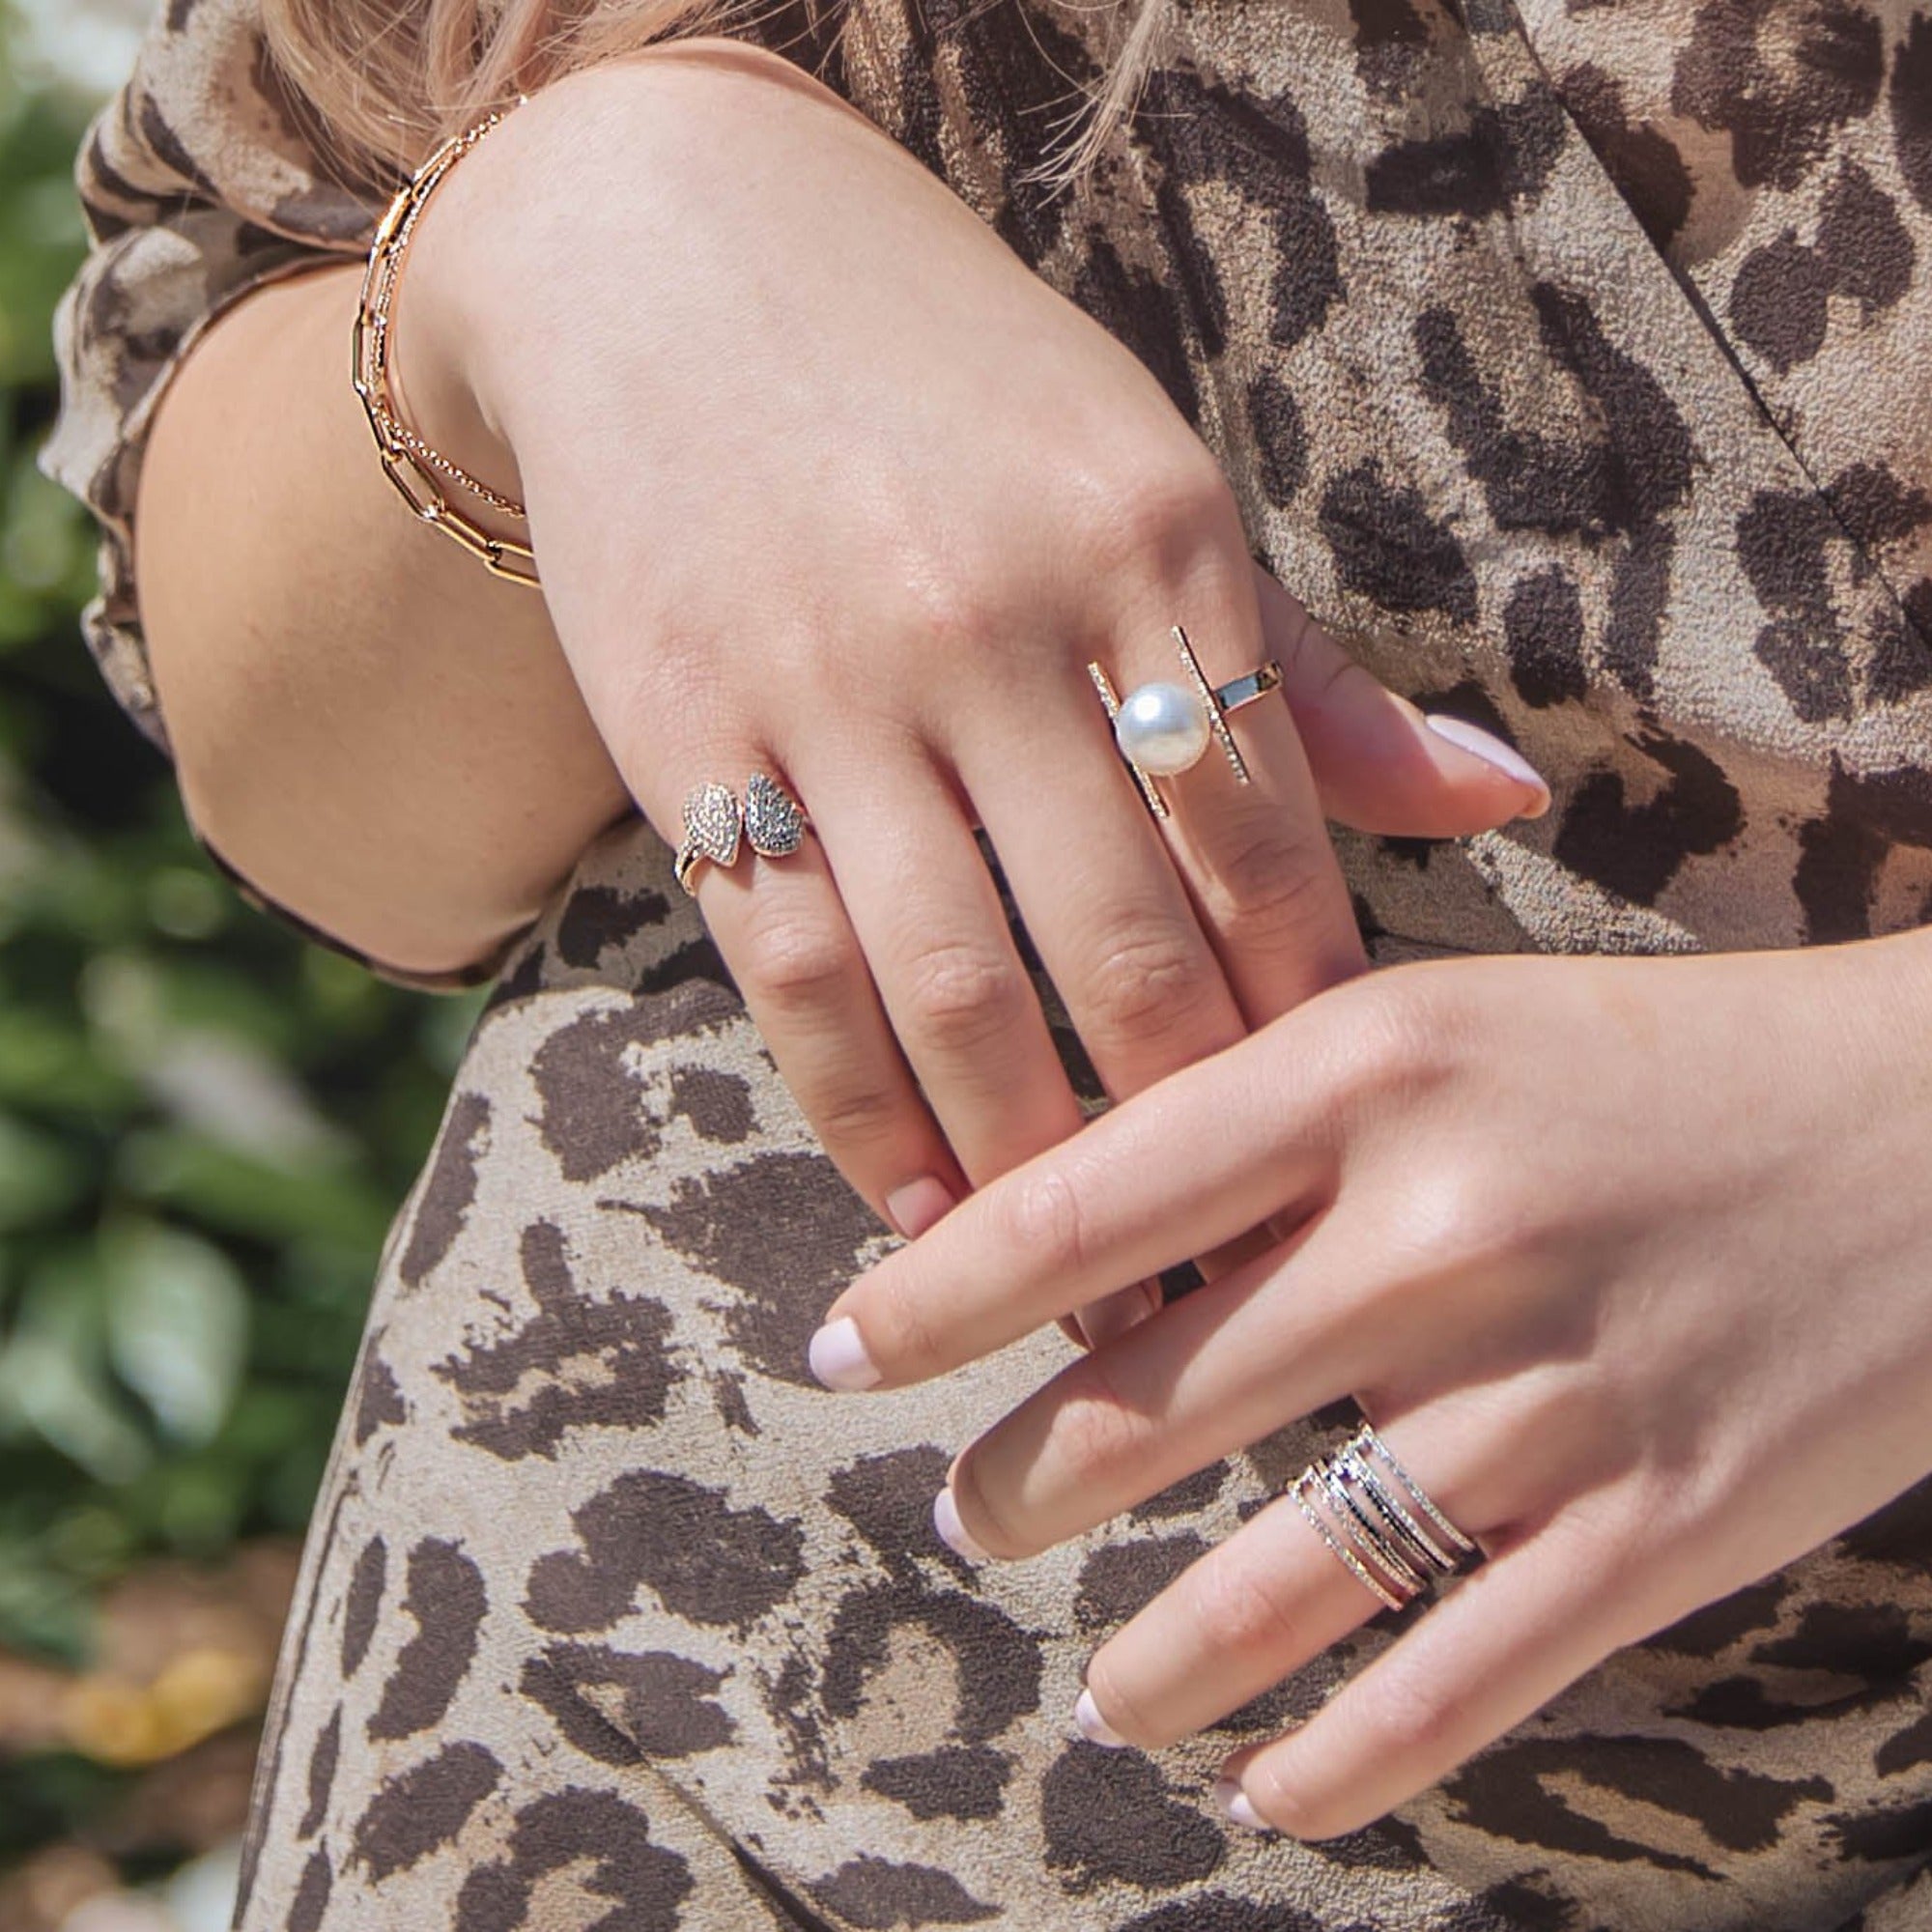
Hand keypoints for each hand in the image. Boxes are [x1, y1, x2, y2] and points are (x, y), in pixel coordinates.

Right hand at [400, 43, 1545, 1284]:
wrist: (666, 248)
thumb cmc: (950, 387)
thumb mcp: (1147, 476)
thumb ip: (1304, 671)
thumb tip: (1504, 801)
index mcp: (1154, 542)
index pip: (1266, 844)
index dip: (1305, 1023)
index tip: (1325, 1149)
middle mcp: (999, 618)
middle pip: (1124, 946)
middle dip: (1188, 1137)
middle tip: (1230, 1279)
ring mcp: (831, 681)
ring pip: (955, 988)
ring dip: (1031, 1171)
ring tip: (1086, 1294)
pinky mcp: (687, 734)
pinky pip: (792, 971)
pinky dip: (859, 1115)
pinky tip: (917, 1209)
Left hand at [809, 933, 1931, 1832]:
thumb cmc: (1659, 1059)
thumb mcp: (1449, 1022)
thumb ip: (1270, 1108)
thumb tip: (1079, 1229)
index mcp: (1369, 1068)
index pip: (1077, 1201)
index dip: (929, 1295)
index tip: (839, 1353)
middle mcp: (1438, 1229)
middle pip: (1146, 1406)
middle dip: (1021, 1487)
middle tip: (965, 1519)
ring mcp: (1549, 1390)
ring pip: (1276, 1580)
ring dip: (1153, 1659)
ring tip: (1096, 1695)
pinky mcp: (1661, 1524)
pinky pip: (1451, 1682)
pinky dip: (1333, 1761)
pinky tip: (1263, 1790)